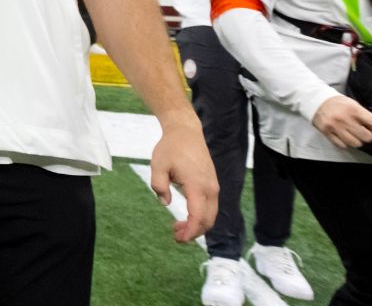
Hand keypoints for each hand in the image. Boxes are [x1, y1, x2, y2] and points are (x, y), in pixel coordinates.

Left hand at [149, 116, 217, 242]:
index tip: (179, 239)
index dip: (190, 231)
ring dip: (197, 225)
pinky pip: (210, 207)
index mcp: (197, 185)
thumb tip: (166, 203)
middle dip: (193, 232)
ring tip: (177, 228)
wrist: (186, 132)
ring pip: (211, 215)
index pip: (198, 216)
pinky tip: (186, 216)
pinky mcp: (212, 184)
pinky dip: (200, 216)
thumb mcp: (158, 165)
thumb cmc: (171, 148)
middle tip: (175, 236)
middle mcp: (210, 188)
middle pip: (208, 220)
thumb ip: (159, 186)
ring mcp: (213, 186)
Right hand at [312, 95, 371, 148]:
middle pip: (366, 137)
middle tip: (361, 130)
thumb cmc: (339, 104)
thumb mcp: (356, 108)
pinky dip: (346, 143)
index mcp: (354, 110)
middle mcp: (345, 118)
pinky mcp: (327, 132)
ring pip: (355, 143)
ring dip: (357, 140)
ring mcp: (335, 126)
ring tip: (352, 132)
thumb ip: (370, 123)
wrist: (316, 100)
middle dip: (367, 135)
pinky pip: (343, 145)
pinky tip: (343, 135)